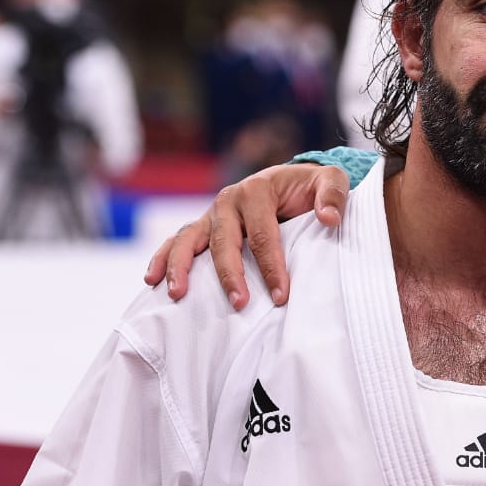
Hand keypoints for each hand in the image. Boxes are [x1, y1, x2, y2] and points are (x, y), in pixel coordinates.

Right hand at [142, 163, 350, 308]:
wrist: (291, 183)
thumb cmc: (310, 188)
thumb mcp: (330, 181)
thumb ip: (333, 195)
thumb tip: (328, 218)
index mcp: (256, 190)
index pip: (263, 234)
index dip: (271, 267)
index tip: (280, 296)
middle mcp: (228, 201)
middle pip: (225, 242)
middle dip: (230, 274)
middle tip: (239, 304)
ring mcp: (211, 215)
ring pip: (190, 240)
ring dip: (182, 267)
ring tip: (177, 294)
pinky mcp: (203, 227)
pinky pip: (178, 241)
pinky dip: (163, 258)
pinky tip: (152, 280)